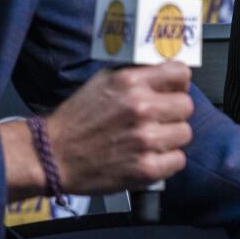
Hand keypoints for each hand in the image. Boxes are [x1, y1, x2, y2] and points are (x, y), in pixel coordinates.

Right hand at [1, 64, 193, 198]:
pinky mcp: (146, 168)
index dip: (179, 83)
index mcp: (131, 82)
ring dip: (170, 137)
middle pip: (186, 105)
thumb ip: (137, 74)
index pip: (181, 73)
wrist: (53, 156)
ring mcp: (145, 139)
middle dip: (174, 112)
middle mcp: (141, 108)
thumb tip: (166, 70)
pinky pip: (178, 160)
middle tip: (158, 119)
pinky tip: (148, 157)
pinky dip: (166, 161)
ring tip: (150, 140)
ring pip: (185, 133)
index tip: (173, 90)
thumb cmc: (78, 118)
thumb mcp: (104, 81)